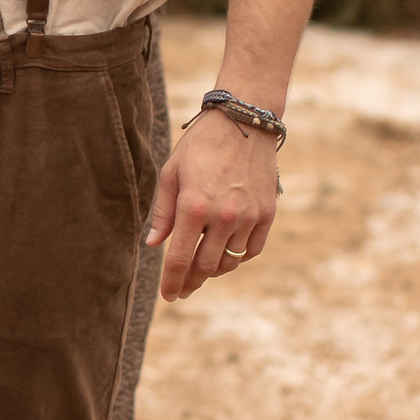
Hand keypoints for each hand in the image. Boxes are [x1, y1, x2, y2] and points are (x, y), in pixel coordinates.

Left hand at [146, 111, 280, 301]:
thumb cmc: (201, 146)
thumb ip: (163, 213)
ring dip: (213, 271)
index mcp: (193, 207)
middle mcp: (223, 216)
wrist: (244, 123)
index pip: (180, 260)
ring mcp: (249, 217)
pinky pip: (252, 250)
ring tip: (201, 271)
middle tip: (181, 291)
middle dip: (190, 284)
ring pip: (229, 261)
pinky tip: (226, 254)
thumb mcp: (172, 173)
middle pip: (205, 267)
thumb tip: (152, 245)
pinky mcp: (267, 214)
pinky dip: (238, 257)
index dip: (172, 282)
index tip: (168, 296)